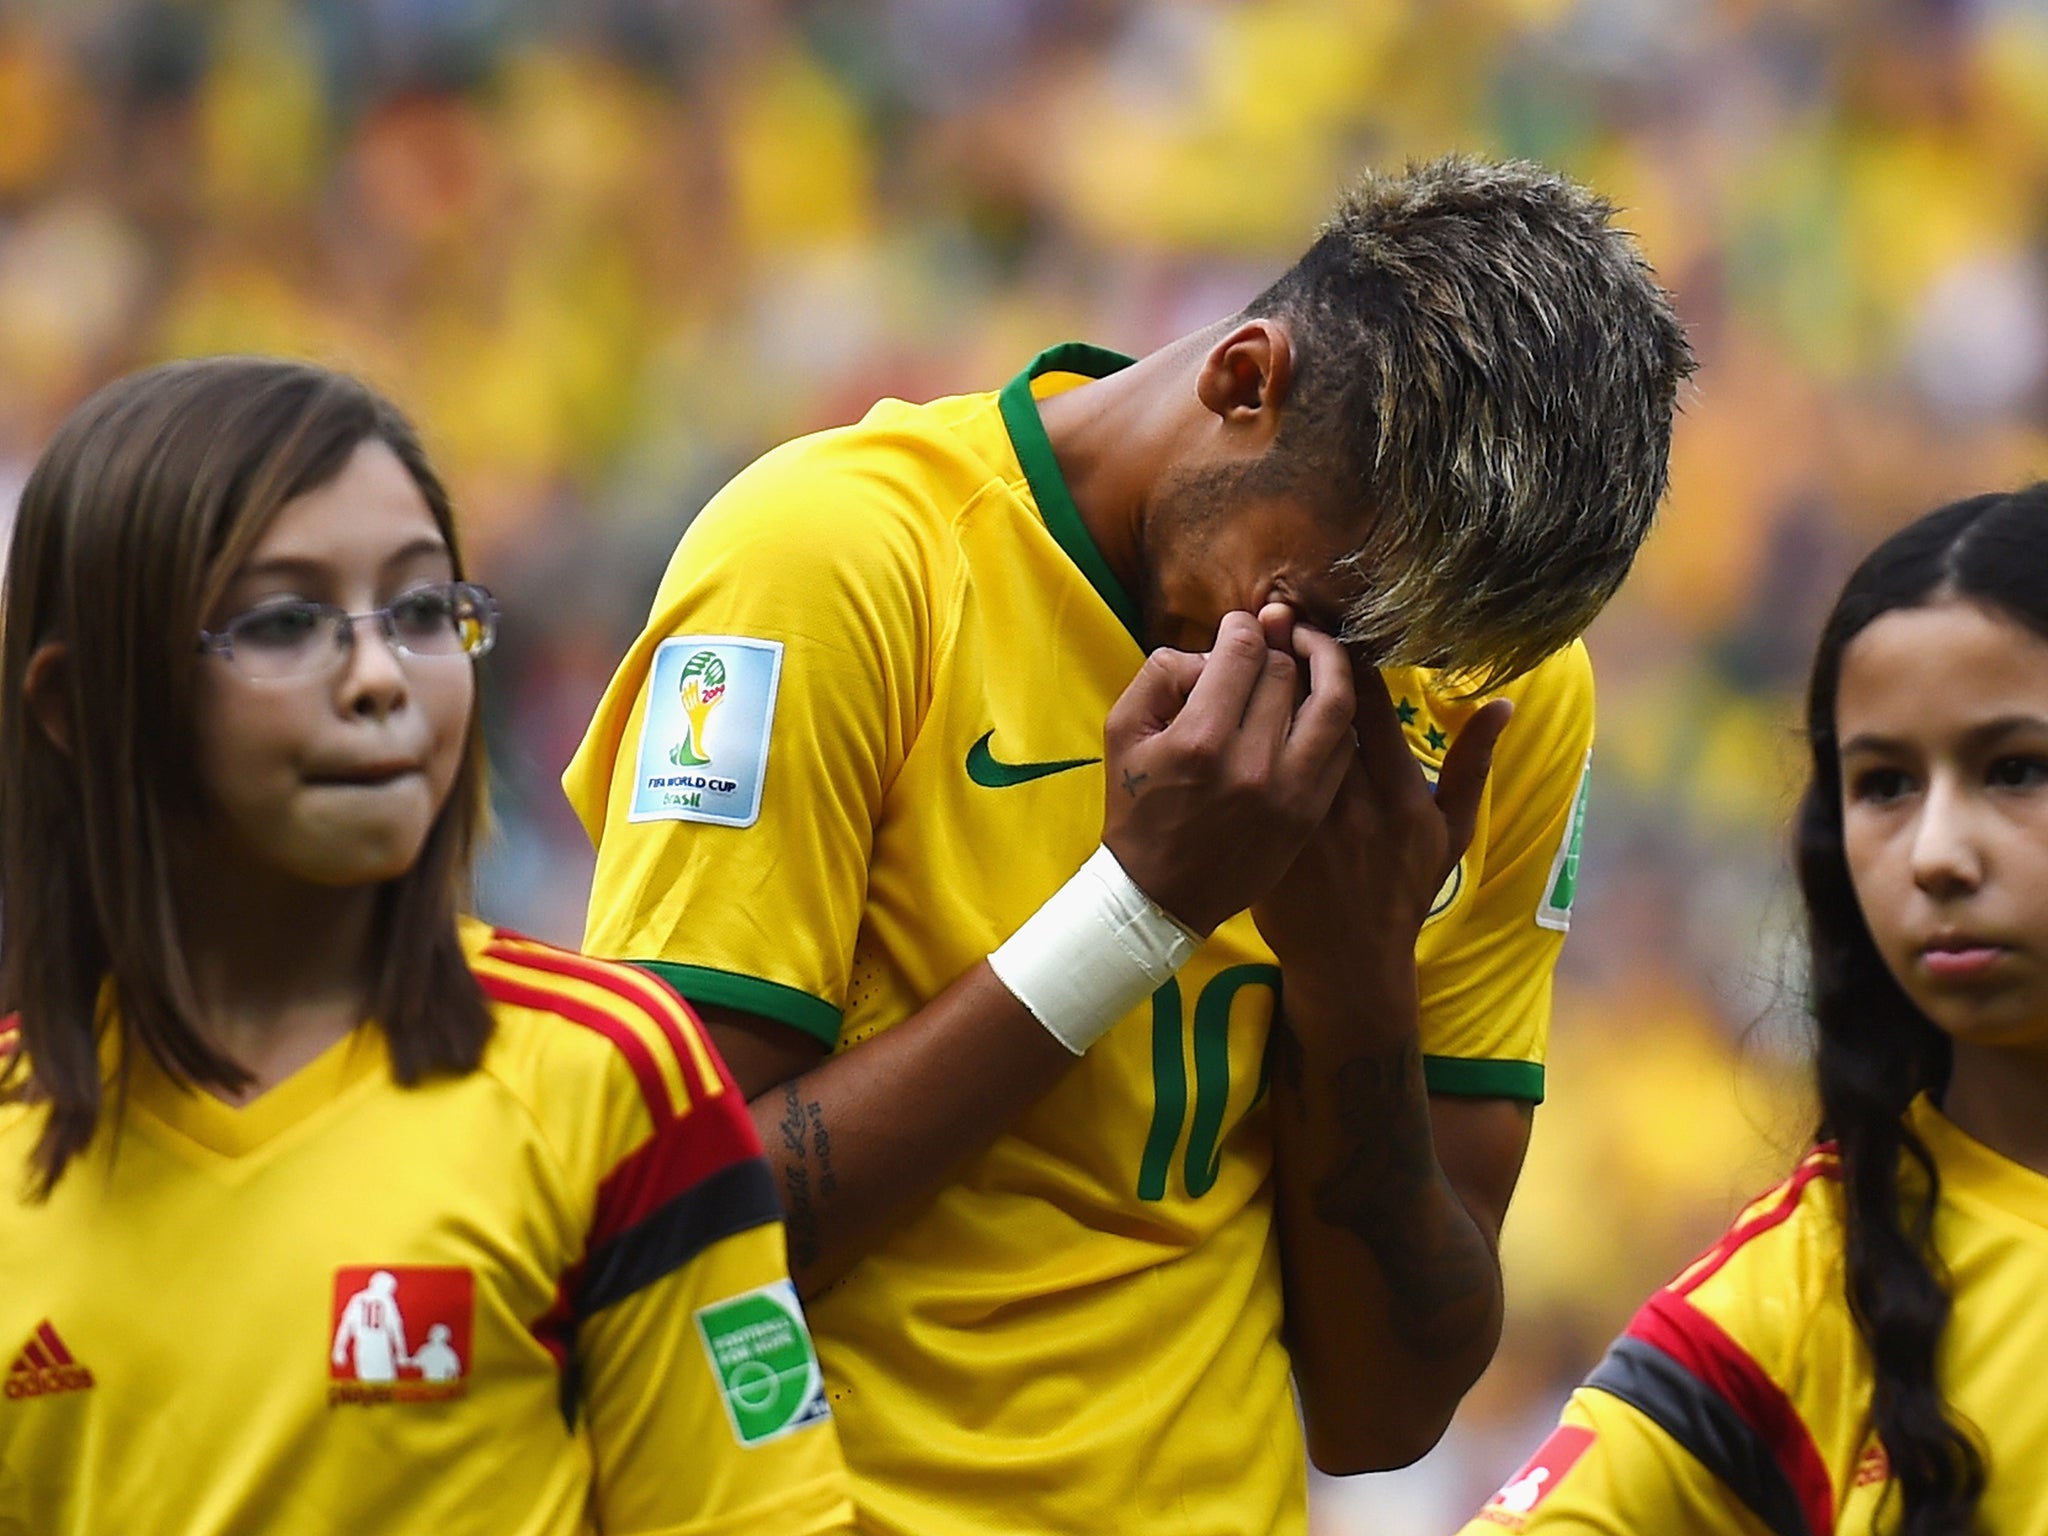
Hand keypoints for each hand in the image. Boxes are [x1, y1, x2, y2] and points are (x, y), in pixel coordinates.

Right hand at [1101, 610, 1356, 935]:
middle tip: (1271, 640)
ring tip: (1314, 652)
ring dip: (1328, 667)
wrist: (1161, 895)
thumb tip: (1215, 652)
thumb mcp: (1123, 732)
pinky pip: (1342, 747)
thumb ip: (1162, 673)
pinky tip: (1321, 704)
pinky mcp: (1311, 813)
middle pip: (1287, 672)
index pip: (1243, 651)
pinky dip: (1337, 716)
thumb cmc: (1137, 808)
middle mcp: (1251, 764)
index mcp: (1200, 740)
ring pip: (1334, 703)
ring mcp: (1289, 792)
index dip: (1243, 626)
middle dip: (1279, 645)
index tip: (1239, 627)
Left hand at [1251, 639, 1511, 1006]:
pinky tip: (1225, 706)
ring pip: (1277, 741)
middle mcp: (1353, 808)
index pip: (1371, 708)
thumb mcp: (1451, 834)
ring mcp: (1305, 826)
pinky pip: (1248, 777)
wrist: (1349, 961)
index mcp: (1399, 796)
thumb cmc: (1404, 891)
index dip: (1345, 659)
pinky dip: (1237, 739)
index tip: (1325, 623)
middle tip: (1277, 616)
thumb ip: (1472, 766)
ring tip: (1248, 646)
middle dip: (1297, 657)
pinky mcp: (1265, 841)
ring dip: (1262, 689)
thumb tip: (1502, 704)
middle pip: (1319, 714)